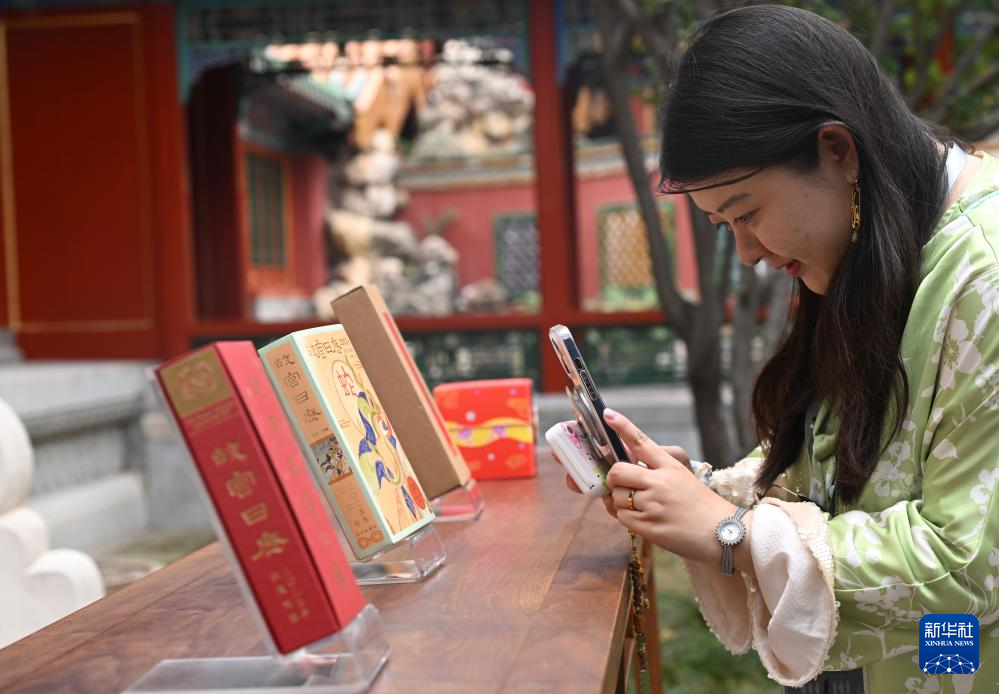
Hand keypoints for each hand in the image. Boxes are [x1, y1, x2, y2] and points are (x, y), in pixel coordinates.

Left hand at [552, 421, 692, 517]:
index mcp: (670, 466)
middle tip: (620, 485)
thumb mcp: (681, 476)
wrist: (722, 532)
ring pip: (617, 496)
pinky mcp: (649, 526)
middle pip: (618, 471)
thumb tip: (624, 458)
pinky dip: (626, 517)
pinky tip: (642, 518)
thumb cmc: (699, 504)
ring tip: (639, 506)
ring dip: (620, 501)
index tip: (607, 414)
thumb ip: (654, 467)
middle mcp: (660, 482)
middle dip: (613, 479)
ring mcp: (654, 505)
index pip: (641, 442)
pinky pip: (622, 517)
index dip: (622, 427)